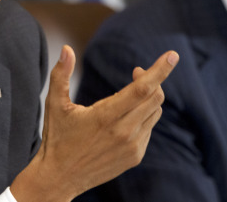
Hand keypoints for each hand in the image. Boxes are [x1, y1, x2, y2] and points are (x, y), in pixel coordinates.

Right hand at [10, 45, 178, 201]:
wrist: (60, 178)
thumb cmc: (57, 138)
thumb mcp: (54, 104)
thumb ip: (61, 74)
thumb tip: (66, 49)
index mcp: (105, 117)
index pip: (142, 89)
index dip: (159, 71)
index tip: (172, 55)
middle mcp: (123, 132)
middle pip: (154, 97)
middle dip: (152, 79)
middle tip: (137, 71)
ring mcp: (132, 146)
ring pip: (154, 111)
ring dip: (149, 97)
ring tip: (130, 93)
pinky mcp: (135, 156)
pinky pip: (149, 127)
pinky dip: (144, 115)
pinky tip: (126, 116)